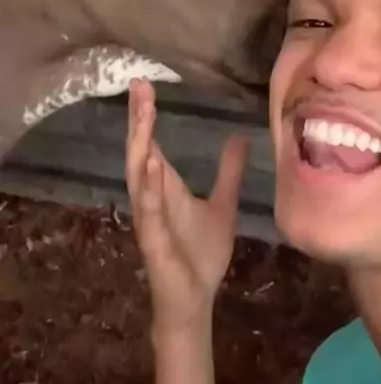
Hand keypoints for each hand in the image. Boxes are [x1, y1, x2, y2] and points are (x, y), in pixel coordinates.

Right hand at [125, 78, 249, 331]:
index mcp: (164, 187)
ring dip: (140, 143)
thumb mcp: (222, 204)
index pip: (150, 143)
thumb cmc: (201, 255)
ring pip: (138, 174)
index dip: (145, 115)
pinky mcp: (153, 239)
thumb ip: (228, 173)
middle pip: (139, 150)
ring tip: (143, 113)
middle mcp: (150, 197)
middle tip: (139, 86)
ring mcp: (149, 217)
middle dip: (138, 119)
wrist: (196, 299)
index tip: (144, 84)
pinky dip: (149, 185)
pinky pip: (149, 208)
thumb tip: (239, 137)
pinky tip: (153, 162)